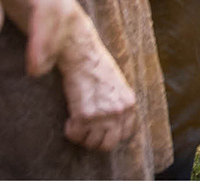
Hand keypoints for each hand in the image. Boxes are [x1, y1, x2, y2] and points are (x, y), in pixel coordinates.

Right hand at [57, 15, 136, 150]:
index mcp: (129, 103)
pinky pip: (75, 135)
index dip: (111, 133)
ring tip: (78, 122)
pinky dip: (70, 130)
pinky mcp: (84, 115)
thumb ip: (118, 103)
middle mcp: (119, 111)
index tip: (101, 129)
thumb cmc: (97, 66)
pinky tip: (70, 118)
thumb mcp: (117, 85)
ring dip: (82, 136)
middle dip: (96, 140)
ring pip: (91, 143)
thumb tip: (113, 119)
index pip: (126, 133)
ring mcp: (103, 115)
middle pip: (109, 144)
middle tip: (86, 129)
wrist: (83, 55)